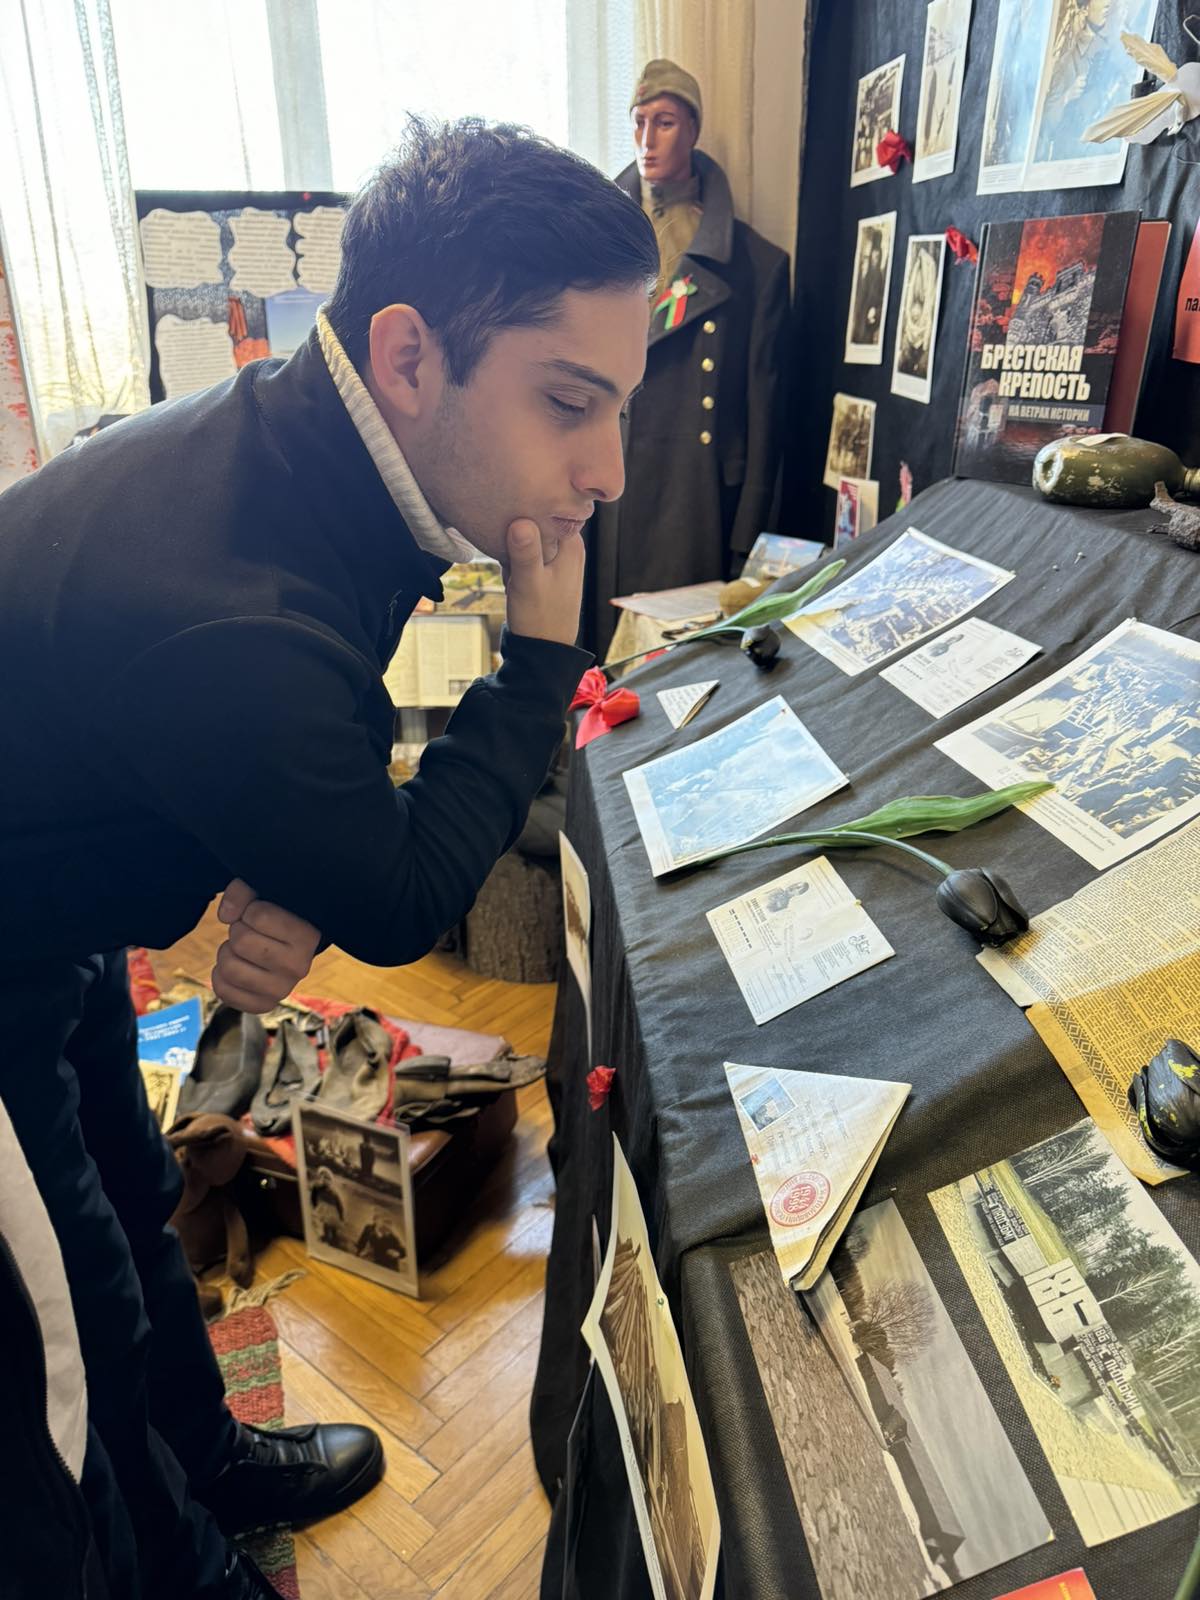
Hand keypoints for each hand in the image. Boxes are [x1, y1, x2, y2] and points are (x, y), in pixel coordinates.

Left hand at [211, 878, 320, 1012]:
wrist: (293, 947)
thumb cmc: (279, 916)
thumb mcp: (267, 895)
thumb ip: (244, 891)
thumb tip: (225, 915)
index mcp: (306, 936)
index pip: (257, 915)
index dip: (249, 909)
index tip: (259, 913)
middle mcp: (299, 967)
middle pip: (240, 941)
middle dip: (237, 930)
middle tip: (248, 931)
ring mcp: (282, 990)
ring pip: (228, 967)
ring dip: (227, 952)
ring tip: (241, 949)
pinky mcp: (263, 1005)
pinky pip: (223, 991)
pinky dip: (220, 976)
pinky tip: (236, 966)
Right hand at [501, 517, 584, 646]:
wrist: (542, 649)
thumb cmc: (539, 618)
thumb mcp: (529, 583)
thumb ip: (525, 552)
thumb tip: (520, 521)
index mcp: (572, 543)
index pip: (551, 505)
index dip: (527, 509)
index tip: (510, 521)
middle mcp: (569, 546)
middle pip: (537, 519)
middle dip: (517, 530)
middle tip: (506, 550)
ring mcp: (557, 558)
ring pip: (528, 537)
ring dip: (512, 547)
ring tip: (510, 567)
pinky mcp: (545, 569)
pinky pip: (525, 552)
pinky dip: (514, 561)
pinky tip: (511, 575)